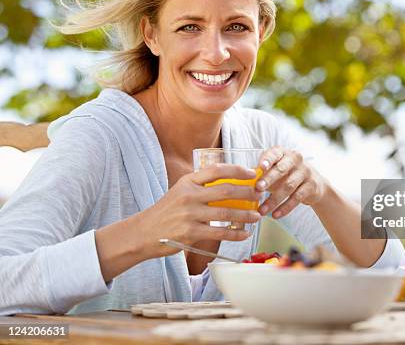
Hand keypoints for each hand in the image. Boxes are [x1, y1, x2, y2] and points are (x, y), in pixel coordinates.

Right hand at [135, 163, 262, 258]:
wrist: (143, 232)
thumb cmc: (166, 211)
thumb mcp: (180, 191)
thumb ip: (200, 186)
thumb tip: (229, 183)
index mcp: (188, 181)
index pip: (216, 170)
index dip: (237, 170)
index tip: (252, 173)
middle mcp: (189, 195)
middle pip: (225, 190)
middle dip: (247, 192)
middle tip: (260, 195)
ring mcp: (189, 214)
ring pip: (226, 212)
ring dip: (245, 214)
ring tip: (257, 215)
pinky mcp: (190, 232)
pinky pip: (219, 232)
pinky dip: (235, 234)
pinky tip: (245, 234)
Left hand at [255, 146, 327, 218]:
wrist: (313, 184)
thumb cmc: (287, 175)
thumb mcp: (274, 170)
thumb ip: (261, 173)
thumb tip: (242, 179)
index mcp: (283, 153)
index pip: (274, 153)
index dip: (267, 160)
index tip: (260, 167)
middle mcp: (295, 159)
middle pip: (281, 169)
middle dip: (269, 179)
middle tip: (258, 188)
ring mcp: (305, 172)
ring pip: (288, 186)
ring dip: (274, 199)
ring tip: (262, 210)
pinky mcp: (311, 186)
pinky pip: (297, 198)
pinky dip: (285, 208)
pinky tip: (276, 214)